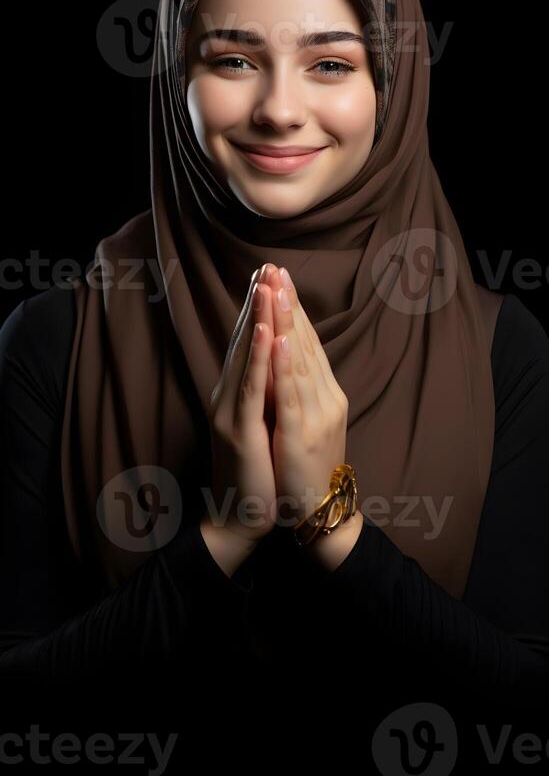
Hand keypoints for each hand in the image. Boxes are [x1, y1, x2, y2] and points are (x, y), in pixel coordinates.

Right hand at [206, 268, 276, 545]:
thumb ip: (265, 393)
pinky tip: (268, 331)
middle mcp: (229, 395)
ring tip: (267, 284)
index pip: (251, 342)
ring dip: (260, 317)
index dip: (259, 308)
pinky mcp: (239, 431)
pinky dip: (260, 357)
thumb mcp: (262, 424)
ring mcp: (231, 411)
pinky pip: (252, 388)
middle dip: (258, 302)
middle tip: (267, 266)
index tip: (270, 276)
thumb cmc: (256, 472)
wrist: (239, 517)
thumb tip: (279, 363)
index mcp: (237, 393)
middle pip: (246, 340)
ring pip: (248, 356)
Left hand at [257, 264, 349, 529]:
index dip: (293, 308)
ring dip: (288, 322)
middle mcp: (325, 398)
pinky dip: (286, 365)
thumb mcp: (304, 422)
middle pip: (305, 342)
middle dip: (289, 303)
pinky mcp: (301, 435)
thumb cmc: (305, 470)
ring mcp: (316, 415)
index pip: (307, 342)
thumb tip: (286, 360)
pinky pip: (292, 396)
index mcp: (324, 393)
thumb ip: (299, 391)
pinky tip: (282, 340)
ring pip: (300, 361)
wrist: (317, 516)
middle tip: (276, 268)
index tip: (279, 277)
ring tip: (278, 290)